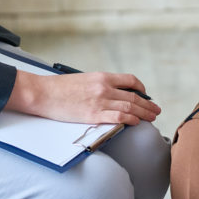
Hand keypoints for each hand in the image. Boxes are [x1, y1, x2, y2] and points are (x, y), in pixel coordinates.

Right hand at [8, 70, 160, 125]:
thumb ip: (98, 85)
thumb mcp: (83, 80)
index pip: (129, 80)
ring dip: (144, 113)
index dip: (141, 88)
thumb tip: (110, 93)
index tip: (145, 95)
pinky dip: (131, 119)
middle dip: (147, 104)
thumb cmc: (59, 88)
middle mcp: (104, 87)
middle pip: (133, 96)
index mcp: (102, 77)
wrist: (43, 93)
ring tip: (152, 117)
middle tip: (156, 110)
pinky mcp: (94, 115)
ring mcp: (100, 101)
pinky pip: (119, 117)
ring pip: (130, 107)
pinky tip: (137, 122)